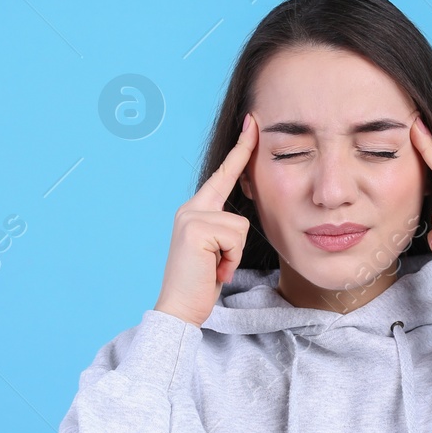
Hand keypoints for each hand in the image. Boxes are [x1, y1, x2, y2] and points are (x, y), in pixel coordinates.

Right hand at [153, 114, 257, 326]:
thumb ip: (224, 230)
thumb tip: (241, 221)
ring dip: (235, 253)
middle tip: (247, 147)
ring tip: (216, 268)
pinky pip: (235, 238)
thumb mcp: (216, 251)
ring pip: (240, 225)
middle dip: (239, 189)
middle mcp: (190, 208)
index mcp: (195, 211)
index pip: (222, 175)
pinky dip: (231, 259)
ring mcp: (190, 217)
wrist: (179, 309)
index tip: (252, 123)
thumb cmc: (202, 284)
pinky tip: (214, 271)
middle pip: (232, 189)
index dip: (239, 149)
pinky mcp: (195, 229)